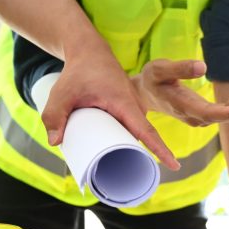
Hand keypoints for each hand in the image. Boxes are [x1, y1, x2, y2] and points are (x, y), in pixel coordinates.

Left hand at [40, 42, 180, 170]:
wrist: (90, 52)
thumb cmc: (78, 72)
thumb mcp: (62, 94)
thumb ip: (54, 116)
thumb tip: (55, 143)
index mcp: (125, 103)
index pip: (147, 131)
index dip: (160, 149)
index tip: (174, 165)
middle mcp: (135, 106)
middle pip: (143, 137)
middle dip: (141, 157)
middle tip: (130, 176)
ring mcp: (134, 107)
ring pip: (137, 133)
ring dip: (132, 148)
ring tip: (121, 166)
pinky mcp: (129, 109)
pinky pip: (133, 127)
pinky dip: (129, 139)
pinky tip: (121, 151)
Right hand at [133, 62, 228, 126]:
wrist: (147, 95)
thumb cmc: (153, 80)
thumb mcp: (159, 69)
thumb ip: (179, 68)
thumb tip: (203, 67)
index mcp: (182, 106)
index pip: (207, 114)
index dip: (225, 113)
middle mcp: (195, 116)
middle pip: (225, 113)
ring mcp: (202, 117)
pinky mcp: (208, 114)